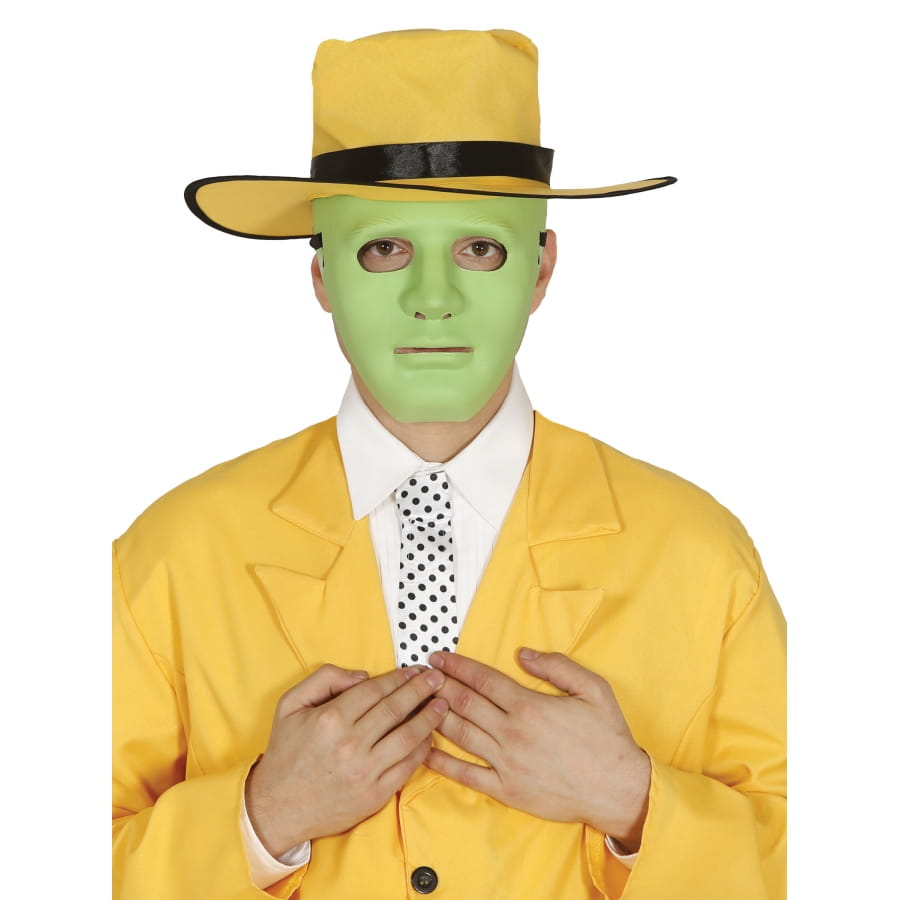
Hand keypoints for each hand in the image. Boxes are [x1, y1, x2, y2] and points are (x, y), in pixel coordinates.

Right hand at [246, 663, 448, 856]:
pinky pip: (407, 767)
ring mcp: (365, 771)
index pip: (376, 690)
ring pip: (408, 737)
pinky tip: (430, 737)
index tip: (414, 670)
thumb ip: (324, 679)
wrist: (276, 808)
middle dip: (421, 690)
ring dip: (429, 718)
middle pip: (396, 709)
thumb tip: (363, 676)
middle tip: (437, 679)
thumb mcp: (290, 704)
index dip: (399, 677)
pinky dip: (423, 750)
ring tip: (443, 704)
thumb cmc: (285, 753)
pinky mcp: (374, 795)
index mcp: (331, 718)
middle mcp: (350, 743)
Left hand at [425, 649, 649, 850]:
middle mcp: (512, 733)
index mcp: (529, 706)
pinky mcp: (507, 790)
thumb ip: (557, 666)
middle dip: (439, 685)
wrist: (618, 789)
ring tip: (418, 702)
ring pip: (461, 735)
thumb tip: (523, 654)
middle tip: (420, 674)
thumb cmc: (607, 738)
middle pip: (465, 703)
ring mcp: (507, 764)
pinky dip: (443, 763)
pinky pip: (467, 775)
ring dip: (435, 715)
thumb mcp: (593, 689)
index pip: (482, 680)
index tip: (438, 657)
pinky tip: (425, 750)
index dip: (457, 666)